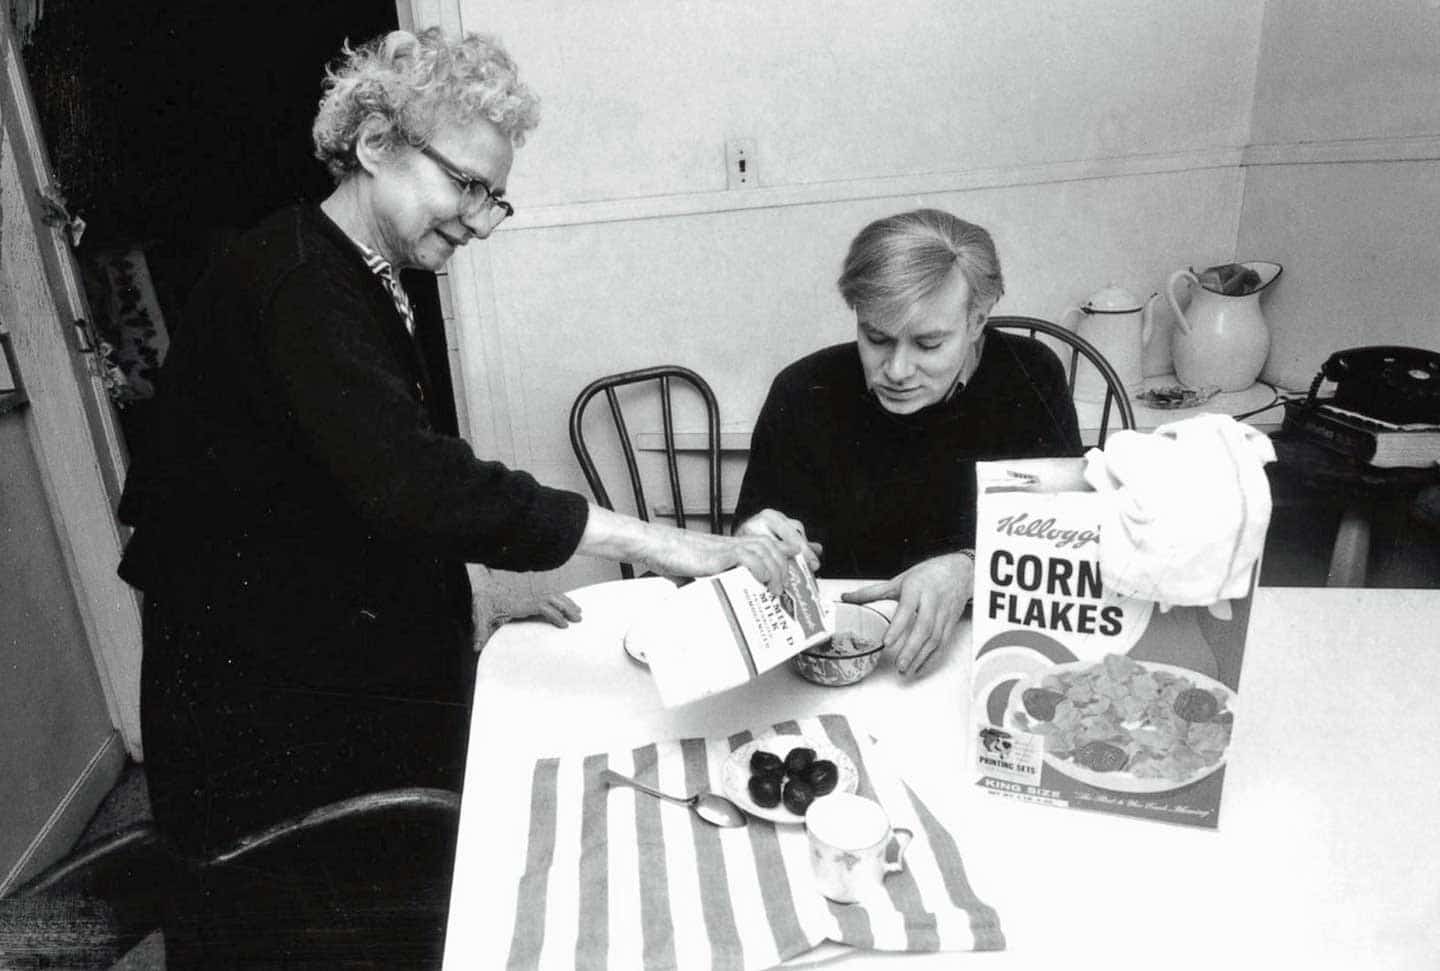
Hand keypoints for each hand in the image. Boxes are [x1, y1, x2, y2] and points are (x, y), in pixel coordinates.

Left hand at [478, 591, 582, 648]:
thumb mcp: (480, 617)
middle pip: (551, 598)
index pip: (541, 606)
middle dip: (567, 607)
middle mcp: (526, 598)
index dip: (554, 614)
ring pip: (552, 595)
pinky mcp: (529, 597)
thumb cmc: (482, 602)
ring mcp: (529, 596)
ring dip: (566, 602)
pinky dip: (561, 599)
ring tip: (579, 611)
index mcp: (518, 604)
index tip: (564, 625)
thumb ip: (480, 632)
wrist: (481, 588)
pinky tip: (568, 605)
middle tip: (579, 618)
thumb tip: (476, 647)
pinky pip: (549, 596)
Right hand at [578, 505, 809, 595]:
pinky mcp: (719, 555)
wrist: (656, 547)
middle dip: (790, 568)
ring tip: (778, 591)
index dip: (789, 559)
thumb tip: (714, 617)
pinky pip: (749, 557)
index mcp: (735, 549)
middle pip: (776, 548)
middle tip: (794, 590)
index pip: (772, 546)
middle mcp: (736, 545)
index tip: (800, 576)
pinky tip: (764, 582)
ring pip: (768, 552)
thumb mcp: (700, 577)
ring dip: (778, 571)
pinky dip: (761, 569)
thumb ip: (712, 589)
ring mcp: (729, 549)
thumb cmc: (675, 561)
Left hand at [841, 551, 974, 675]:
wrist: (959, 571)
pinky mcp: (951, 623)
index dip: (898, 627)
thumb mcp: (899, 580)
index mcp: (916, 589)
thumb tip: (848, 598)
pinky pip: (942, 643)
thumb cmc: (928, 574)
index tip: (887, 642)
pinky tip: (920, 666)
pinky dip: (932, 657)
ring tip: (906, 670)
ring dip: (921, 657)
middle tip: (899, 665)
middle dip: (911, 649)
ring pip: (934, 639)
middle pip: (923, 628)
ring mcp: (943, 613)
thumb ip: (872, 592)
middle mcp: (932, 602)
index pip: (906, 609)